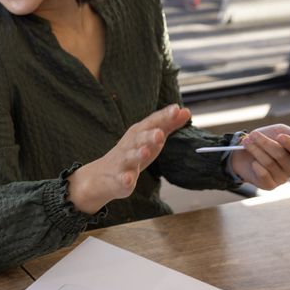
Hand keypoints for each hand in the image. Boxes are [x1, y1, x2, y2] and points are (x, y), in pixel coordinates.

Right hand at [69, 104, 191, 213]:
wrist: (103, 175)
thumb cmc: (132, 153)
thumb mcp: (150, 138)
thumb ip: (168, 125)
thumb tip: (186, 111)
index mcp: (139, 134)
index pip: (152, 122)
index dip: (163, 116)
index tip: (176, 109)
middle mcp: (130, 145)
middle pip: (139, 138)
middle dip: (148, 135)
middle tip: (159, 134)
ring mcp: (123, 162)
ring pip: (130, 157)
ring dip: (137, 154)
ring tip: (145, 152)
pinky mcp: (119, 179)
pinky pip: (122, 179)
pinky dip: (124, 179)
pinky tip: (128, 180)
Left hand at [229, 124, 289, 189]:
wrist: (243, 153)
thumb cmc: (265, 140)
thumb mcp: (278, 131)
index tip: (279, 136)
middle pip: (280, 155)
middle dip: (264, 143)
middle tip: (253, 135)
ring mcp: (282, 178)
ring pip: (269, 163)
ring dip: (255, 150)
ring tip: (247, 142)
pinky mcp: (270, 185)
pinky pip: (264, 175)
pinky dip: (256, 165)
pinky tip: (253, 162)